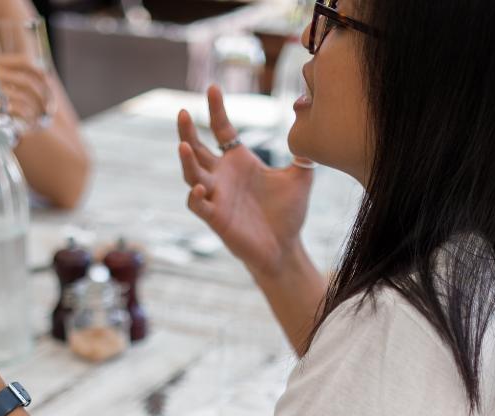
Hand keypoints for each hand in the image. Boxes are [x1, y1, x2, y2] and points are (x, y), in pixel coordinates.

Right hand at [0, 56, 51, 133]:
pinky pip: (18, 110)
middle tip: (49, 108)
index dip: (40, 71)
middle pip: (27, 81)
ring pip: (25, 96)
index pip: (23, 60)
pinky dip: (28, 116)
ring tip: (42, 117)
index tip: (49, 84)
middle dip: (43, 95)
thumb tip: (44, 82)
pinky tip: (30, 121)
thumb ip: (10, 77)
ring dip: (38, 108)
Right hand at [178, 86, 313, 277]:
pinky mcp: (215, 218)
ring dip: (186, 161)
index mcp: (238, 161)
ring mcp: (216, 197)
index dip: (216, 110)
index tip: (212, 88)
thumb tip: (312, 121)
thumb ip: (303, 152)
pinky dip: (195, 198)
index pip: (221, 130)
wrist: (285, 247)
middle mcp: (222, 177)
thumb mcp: (300, 177)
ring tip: (183, 145)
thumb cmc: (288, 214)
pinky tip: (199, 189)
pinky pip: (198, 206)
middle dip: (187, 131)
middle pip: (197, 149)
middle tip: (181, 111)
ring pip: (191, 175)